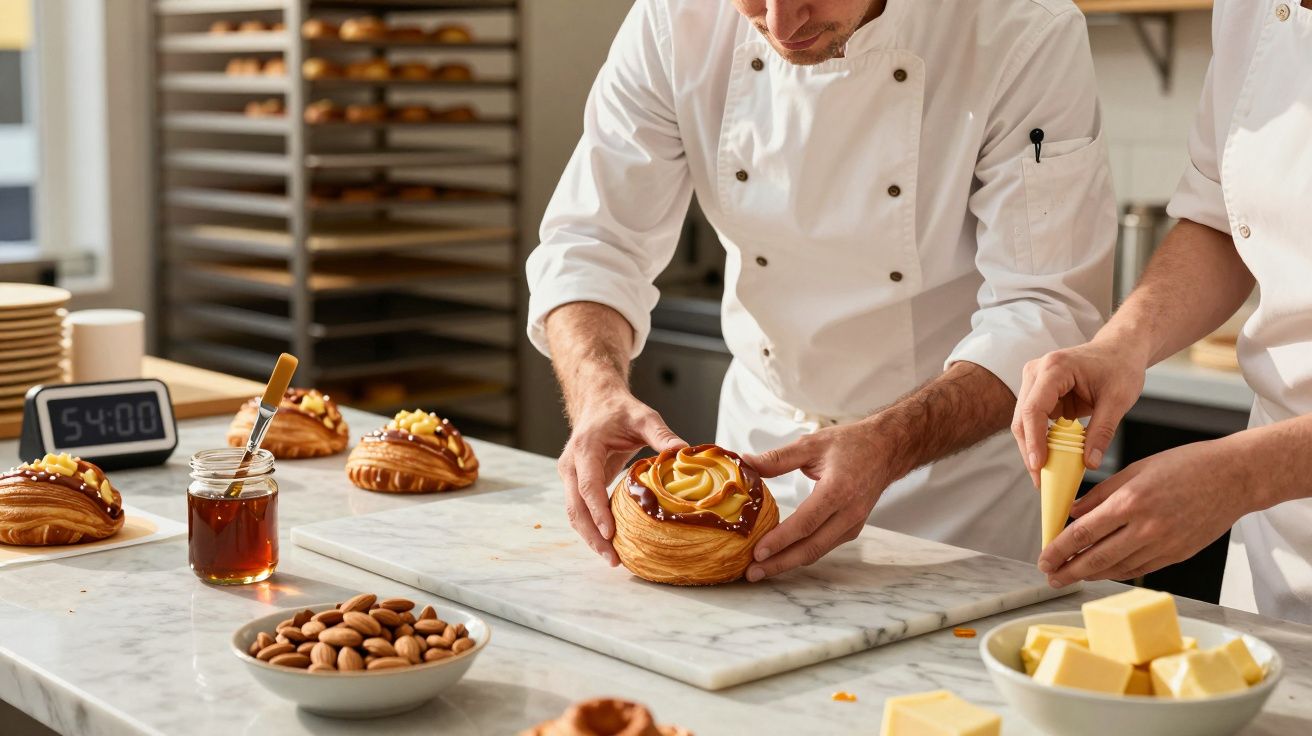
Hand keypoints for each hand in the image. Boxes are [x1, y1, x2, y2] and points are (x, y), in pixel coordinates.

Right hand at [558, 390, 684, 564]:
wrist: (598, 403)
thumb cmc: (621, 411)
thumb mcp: (644, 417)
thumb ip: (662, 434)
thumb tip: (685, 453)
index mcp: (585, 448)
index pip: (587, 484)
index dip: (598, 510)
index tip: (610, 533)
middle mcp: (571, 465)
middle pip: (575, 507)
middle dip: (592, 536)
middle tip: (613, 559)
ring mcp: (570, 476)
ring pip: (574, 514)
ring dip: (591, 538)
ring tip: (613, 560)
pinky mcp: (576, 485)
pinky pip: (581, 511)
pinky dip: (593, 529)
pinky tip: (612, 545)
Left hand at [742, 421, 891, 580]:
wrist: (886, 449)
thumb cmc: (851, 444)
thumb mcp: (811, 444)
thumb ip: (778, 458)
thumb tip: (746, 464)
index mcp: (838, 490)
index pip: (805, 523)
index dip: (780, 540)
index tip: (757, 552)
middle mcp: (849, 512)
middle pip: (811, 547)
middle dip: (779, 564)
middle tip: (752, 572)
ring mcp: (853, 524)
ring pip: (817, 551)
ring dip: (788, 562)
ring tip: (761, 568)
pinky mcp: (852, 529)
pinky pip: (824, 546)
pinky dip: (802, 553)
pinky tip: (782, 555)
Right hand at [1012, 336, 1150, 486]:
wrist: (1120, 350)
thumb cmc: (1120, 367)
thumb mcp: (1118, 400)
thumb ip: (1102, 431)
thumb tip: (1089, 463)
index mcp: (1055, 368)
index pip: (1034, 409)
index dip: (1034, 440)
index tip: (1039, 466)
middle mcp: (1037, 372)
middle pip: (1022, 418)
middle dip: (1030, 451)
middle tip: (1041, 481)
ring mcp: (1034, 382)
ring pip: (1023, 422)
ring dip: (1033, 449)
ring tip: (1045, 476)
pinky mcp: (1038, 393)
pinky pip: (1033, 422)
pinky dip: (1040, 442)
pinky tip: (1050, 461)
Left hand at [1038, 438, 1254, 586]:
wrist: (1234, 478)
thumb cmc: (1186, 466)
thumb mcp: (1135, 470)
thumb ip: (1101, 494)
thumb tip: (1073, 513)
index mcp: (1131, 502)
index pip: (1084, 533)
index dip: (1059, 549)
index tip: (1044, 558)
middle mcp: (1146, 528)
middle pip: (1097, 559)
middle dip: (1069, 571)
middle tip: (1051, 577)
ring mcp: (1164, 545)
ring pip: (1118, 568)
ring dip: (1091, 575)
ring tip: (1071, 576)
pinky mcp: (1177, 555)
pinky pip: (1140, 569)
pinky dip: (1117, 572)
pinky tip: (1102, 572)